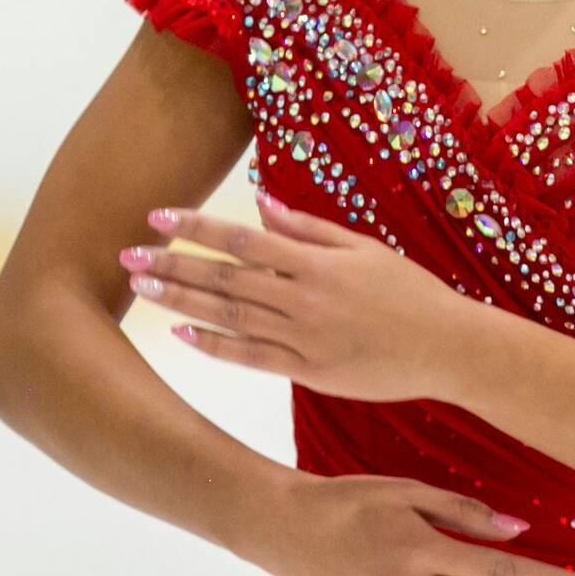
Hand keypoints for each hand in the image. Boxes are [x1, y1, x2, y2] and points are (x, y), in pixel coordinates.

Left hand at [119, 190, 470, 402]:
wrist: (446, 346)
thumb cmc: (411, 292)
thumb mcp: (364, 249)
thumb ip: (310, 228)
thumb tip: (262, 203)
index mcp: (317, 263)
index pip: (243, 239)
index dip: (197, 227)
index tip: (158, 216)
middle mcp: (304, 298)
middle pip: (224, 278)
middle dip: (173, 264)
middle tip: (128, 254)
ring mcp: (303, 338)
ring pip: (229, 316)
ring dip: (181, 301)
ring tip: (142, 287)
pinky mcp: (308, 372)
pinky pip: (251, 358)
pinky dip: (214, 346)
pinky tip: (182, 335)